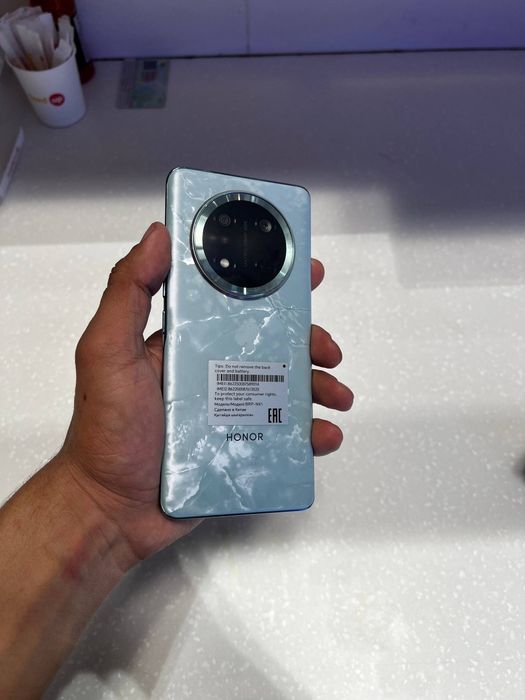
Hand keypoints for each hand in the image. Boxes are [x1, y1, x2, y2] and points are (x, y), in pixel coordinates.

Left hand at [61, 223, 352, 564]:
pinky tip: (324, 434)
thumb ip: (127, 292)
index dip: (273, 286)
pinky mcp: (238, 446)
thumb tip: (159, 235)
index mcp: (186, 342)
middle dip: (310, 342)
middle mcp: (210, 371)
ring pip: (286, 388)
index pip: (235, 303)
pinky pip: (284, 435)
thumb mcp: (107, 351)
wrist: (111, 508)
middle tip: (330, 350)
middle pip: (273, 345)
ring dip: (320, 386)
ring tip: (337, 396)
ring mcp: (227, 410)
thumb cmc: (105, 431)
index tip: (306, 274)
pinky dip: (311, 432)